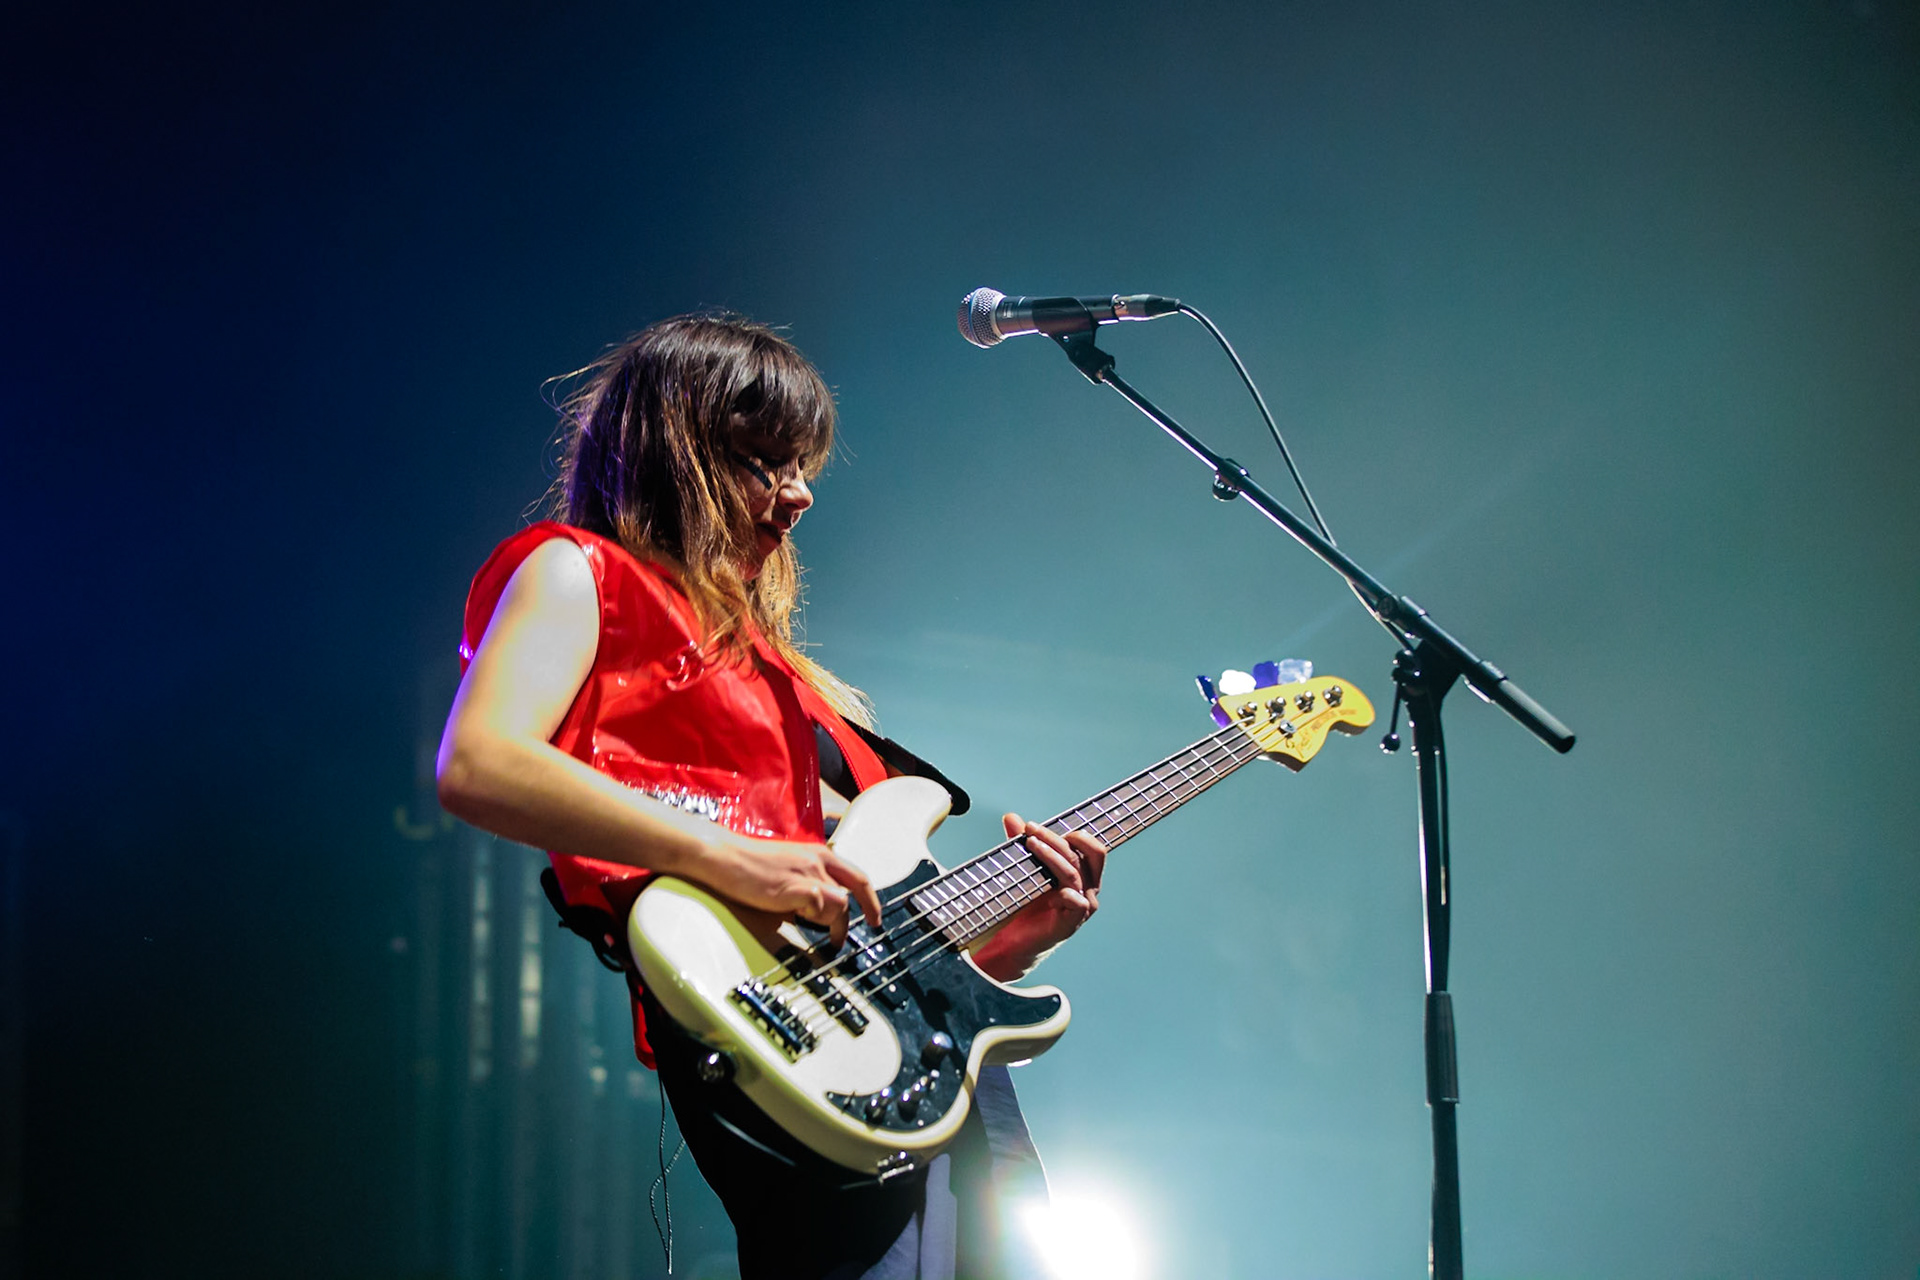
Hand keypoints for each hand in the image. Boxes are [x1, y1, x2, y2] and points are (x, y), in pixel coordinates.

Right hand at [701, 833, 882, 945]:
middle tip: (847, 938)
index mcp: (818, 854)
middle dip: (855, 918)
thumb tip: (820, 907)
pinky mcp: (794, 887)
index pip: (857, 877)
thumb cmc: (750, 864)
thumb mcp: (789, 866)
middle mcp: (818, 861)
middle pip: (853, 893)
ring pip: (840, 903)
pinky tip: (795, 915)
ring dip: (830, 921)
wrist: (725, 856)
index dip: (871, 899)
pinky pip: (820, 906)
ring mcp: (807, 873)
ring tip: (813, 927)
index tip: (874, 917)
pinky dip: (814, 916)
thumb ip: (808, 880)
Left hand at [971, 813, 1106, 980]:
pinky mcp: (1071, 924)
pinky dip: (1066, 894)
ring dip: (1052, 856)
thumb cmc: (1026, 904)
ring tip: (1030, 844)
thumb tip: (1011, 817)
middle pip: (1085, 855)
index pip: (1093, 848)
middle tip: (1031, 830)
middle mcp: (1088, 890)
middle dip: (1057, 839)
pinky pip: (1076, 904)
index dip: (1075, 834)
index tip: (1041, 827)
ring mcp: (1081, 907)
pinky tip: (1054, 890)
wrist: (1015, 941)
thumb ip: (1021, 843)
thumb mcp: (1025, 868)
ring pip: (1074, 874)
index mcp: (1084, 875)